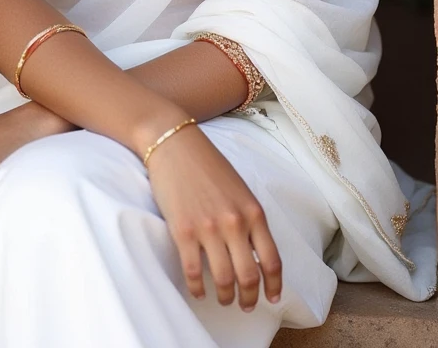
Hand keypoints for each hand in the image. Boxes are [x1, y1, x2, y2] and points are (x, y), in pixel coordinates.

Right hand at [146, 123, 281, 310]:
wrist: (175, 144)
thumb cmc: (208, 165)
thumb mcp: (240, 190)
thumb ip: (249, 219)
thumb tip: (254, 253)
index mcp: (253, 212)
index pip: (272, 260)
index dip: (274, 285)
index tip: (273, 297)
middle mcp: (235, 223)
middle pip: (249, 276)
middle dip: (249, 298)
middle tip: (245, 305)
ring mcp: (208, 228)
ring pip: (224, 279)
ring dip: (225, 297)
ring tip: (224, 299)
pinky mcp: (183, 231)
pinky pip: (194, 272)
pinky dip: (198, 288)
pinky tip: (199, 291)